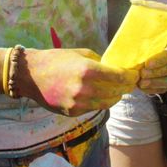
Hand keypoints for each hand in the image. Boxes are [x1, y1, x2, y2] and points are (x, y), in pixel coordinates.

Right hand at [22, 48, 137, 115]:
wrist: (31, 76)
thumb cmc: (56, 60)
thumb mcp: (80, 54)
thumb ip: (99, 61)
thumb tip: (115, 67)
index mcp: (88, 70)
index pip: (119, 77)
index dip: (130, 77)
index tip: (135, 75)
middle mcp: (85, 89)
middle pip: (116, 92)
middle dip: (125, 87)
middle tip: (130, 83)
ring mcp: (79, 103)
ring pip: (108, 103)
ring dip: (115, 96)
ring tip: (118, 90)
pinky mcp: (73, 112)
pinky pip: (95, 108)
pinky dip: (101, 101)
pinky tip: (101, 94)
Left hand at [137, 35, 166, 91]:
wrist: (159, 42)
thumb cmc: (154, 35)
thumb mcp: (154, 32)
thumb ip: (149, 39)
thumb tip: (138, 49)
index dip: (161, 59)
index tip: (147, 63)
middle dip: (157, 72)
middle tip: (142, 73)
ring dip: (156, 83)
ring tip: (141, 82)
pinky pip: (166, 88)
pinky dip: (154, 89)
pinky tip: (143, 87)